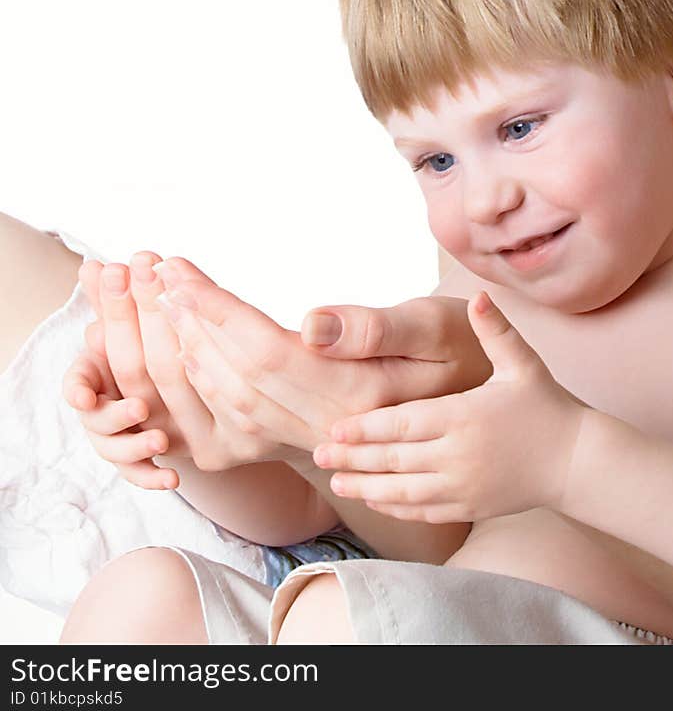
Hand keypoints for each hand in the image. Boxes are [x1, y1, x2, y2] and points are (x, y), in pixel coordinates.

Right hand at [63, 254, 235, 486]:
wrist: (169, 384)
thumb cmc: (144, 344)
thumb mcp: (134, 322)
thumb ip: (114, 299)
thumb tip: (94, 264)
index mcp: (95, 373)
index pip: (78, 382)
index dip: (78, 388)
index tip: (83, 395)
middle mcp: (100, 407)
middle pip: (97, 417)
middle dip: (116, 413)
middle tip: (139, 408)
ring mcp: (116, 434)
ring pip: (115, 448)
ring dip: (135, 446)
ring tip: (160, 441)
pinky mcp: (138, 457)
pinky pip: (139, 474)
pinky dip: (152, 478)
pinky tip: (172, 479)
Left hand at [154, 279, 492, 459]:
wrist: (485, 415)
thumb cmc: (468, 352)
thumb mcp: (436, 326)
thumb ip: (376, 329)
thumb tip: (310, 323)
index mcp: (358, 394)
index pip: (264, 349)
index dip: (214, 309)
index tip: (175, 270)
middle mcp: (328, 425)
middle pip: (235, 375)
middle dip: (185, 323)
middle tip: (149, 276)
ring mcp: (318, 439)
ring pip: (232, 400)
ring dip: (187, 351)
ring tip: (158, 304)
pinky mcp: (313, 440)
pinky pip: (245, 423)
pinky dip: (207, 387)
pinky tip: (190, 355)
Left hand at [311, 292, 588, 522]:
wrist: (577, 461)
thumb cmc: (547, 406)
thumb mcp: (523, 363)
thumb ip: (496, 330)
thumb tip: (478, 294)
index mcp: (465, 417)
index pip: (404, 424)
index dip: (366, 428)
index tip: (334, 428)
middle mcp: (459, 455)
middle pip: (395, 459)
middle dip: (354, 459)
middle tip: (318, 454)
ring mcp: (464, 486)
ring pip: (404, 490)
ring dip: (367, 487)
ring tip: (336, 482)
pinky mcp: (470, 507)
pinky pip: (424, 510)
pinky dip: (395, 506)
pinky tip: (374, 499)